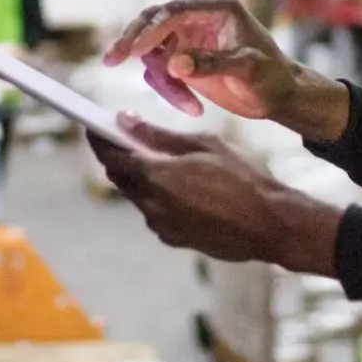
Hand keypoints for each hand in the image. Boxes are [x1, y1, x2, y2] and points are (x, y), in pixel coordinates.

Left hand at [87, 117, 340, 273]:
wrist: (269, 224)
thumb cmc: (243, 179)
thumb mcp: (203, 145)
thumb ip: (160, 136)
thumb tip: (127, 122)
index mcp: (157, 177)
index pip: (112, 157)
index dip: (99, 140)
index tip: (92, 126)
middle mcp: (153, 206)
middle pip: (120, 178)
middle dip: (118, 158)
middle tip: (124, 139)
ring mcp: (162, 226)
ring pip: (138, 197)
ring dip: (140, 178)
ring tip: (159, 161)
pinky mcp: (173, 239)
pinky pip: (155, 213)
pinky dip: (158, 197)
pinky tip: (181, 187)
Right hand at [102, 0, 347, 139]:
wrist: (280, 97)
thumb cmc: (272, 78)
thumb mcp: (247, 69)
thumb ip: (210, 64)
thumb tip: (174, 63)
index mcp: (217, 8)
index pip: (173, 11)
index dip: (150, 29)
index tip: (133, 52)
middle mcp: (199, 18)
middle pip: (152, 22)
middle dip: (132, 42)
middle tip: (111, 60)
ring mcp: (189, 38)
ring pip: (152, 52)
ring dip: (162, 81)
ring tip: (188, 105)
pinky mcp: (184, 59)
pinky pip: (160, 72)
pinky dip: (168, 91)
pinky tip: (192, 107)